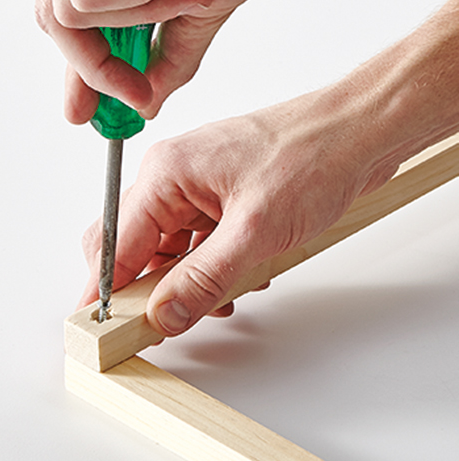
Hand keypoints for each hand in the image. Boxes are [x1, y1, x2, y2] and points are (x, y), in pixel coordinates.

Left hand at [36, 0, 296, 121]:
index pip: (74, 12)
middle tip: (136, 96)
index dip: (82, 64)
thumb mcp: (196, 8)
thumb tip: (149, 102)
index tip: (84, 112)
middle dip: (98, 66)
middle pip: (59, 20)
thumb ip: (166, 53)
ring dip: (139, 18)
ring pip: (69, 15)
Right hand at [78, 85, 398, 335]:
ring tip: (225, 298)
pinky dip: (213, 268)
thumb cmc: (312, 155)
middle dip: (151, 287)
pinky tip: (244, 278)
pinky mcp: (223, 200)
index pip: (115, 241)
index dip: (105, 289)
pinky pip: (199, 244)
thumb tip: (164, 313)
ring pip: (170, 250)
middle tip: (168, 322)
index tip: (101, 328)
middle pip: (136, 246)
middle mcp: (174, 178)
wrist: (359, 133)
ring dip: (189, 282)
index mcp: (167, 172)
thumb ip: (204, 278)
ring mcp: (199, 189)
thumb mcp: (255, 229)